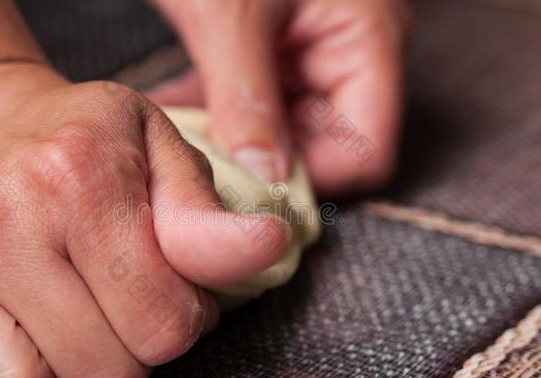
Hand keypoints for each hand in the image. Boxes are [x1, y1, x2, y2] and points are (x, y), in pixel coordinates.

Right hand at [0, 63, 289, 377]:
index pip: (164, 323)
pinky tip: (20, 323)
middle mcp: (2, 224)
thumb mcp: (153, 146)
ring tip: (74, 317)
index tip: (178, 295)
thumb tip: (269, 247)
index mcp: (80, 178)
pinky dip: (6, 371)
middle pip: (105, 374)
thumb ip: (204, 212)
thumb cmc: (75, 133)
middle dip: (133, 350)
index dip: (186, 321)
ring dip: (67, 370)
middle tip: (126, 303)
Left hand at [151, 0, 410, 194]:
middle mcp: (350, 51)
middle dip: (267, 160)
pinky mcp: (279, 47)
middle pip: (327, 145)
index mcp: (368, 40)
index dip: (314, 177)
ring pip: (288, 128)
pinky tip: (181, 108)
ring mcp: (314, 50)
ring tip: (186, 134)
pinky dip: (223, 111)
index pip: (367, 149)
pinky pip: (261, 100)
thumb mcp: (232, 13)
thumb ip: (249, 100)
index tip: (255, 187)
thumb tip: (264, 176)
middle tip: (209, 167)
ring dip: (237, 138)